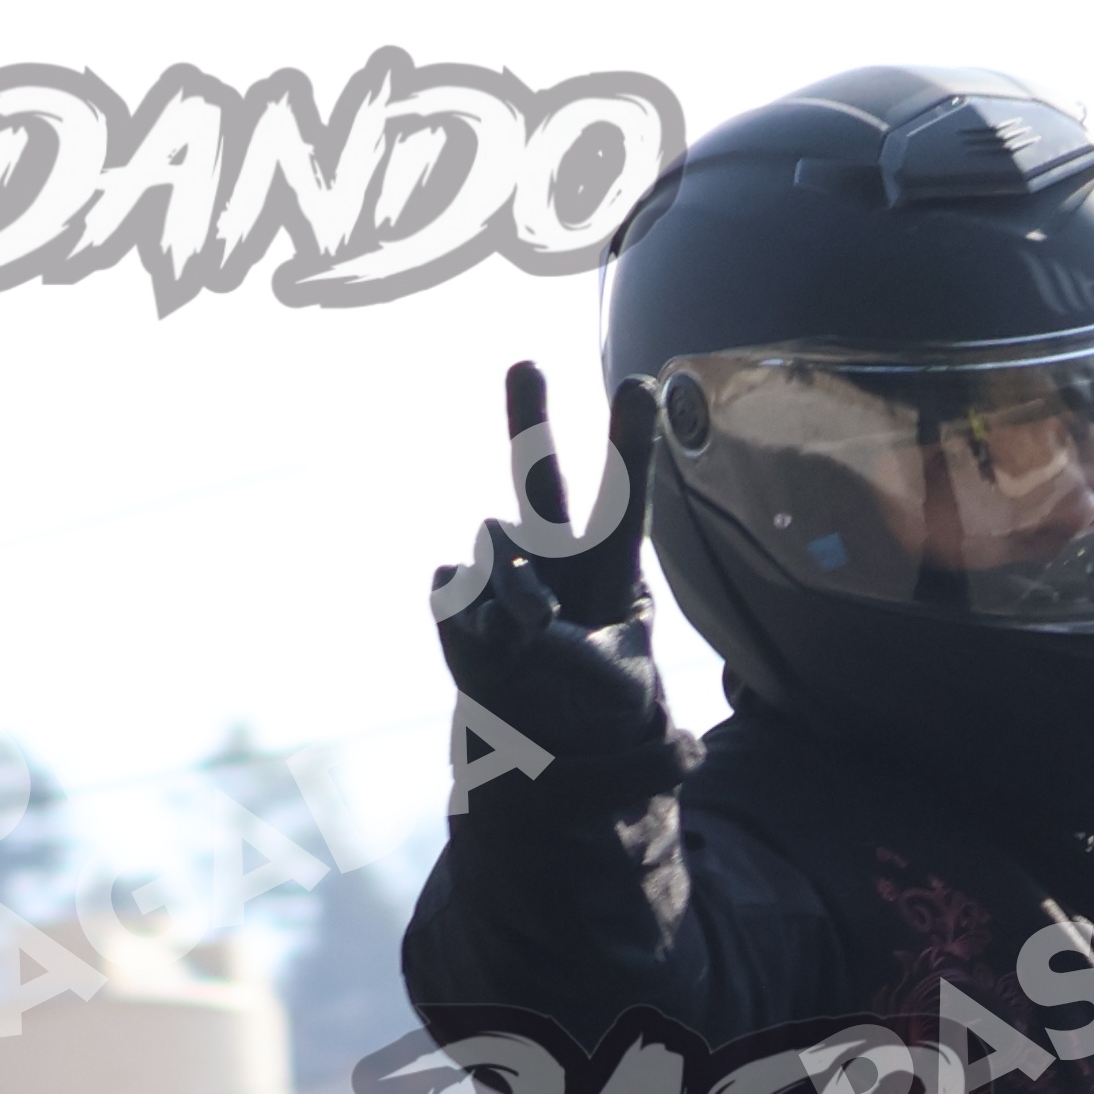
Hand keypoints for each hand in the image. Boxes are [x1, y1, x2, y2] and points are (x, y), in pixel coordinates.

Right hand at [433, 361, 673, 798]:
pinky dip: (472, 617)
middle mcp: (551, 551)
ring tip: (538, 628)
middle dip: (529, 418)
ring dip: (513, 584)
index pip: (622, 497)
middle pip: (538, 476)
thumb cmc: (598, 694)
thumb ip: (578, 646)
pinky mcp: (456, 595)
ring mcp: (500, 569)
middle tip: (526, 362)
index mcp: (607, 563)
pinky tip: (493, 644)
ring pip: (495, 544)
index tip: (641, 385)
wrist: (547, 731)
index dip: (630, 443)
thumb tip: (521, 616)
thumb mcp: (617, 684)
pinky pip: (452, 587)